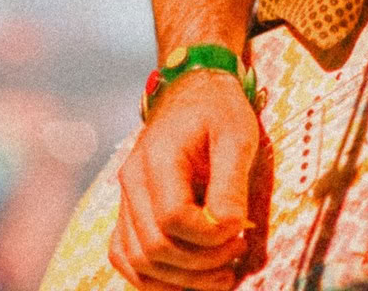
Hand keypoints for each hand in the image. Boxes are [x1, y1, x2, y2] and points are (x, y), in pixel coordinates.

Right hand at [107, 70, 260, 290]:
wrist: (192, 94)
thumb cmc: (219, 112)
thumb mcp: (237, 135)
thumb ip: (232, 182)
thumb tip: (230, 228)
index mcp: (158, 157)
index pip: (173, 217)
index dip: (209, 236)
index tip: (242, 230)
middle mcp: (132, 181)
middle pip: (155, 247)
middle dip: (201, 264)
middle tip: (238, 252)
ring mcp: (125, 200)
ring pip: (139, 262)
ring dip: (182, 280)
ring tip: (223, 275)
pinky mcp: (128, 214)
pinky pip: (127, 259)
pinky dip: (156, 280)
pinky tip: (191, 280)